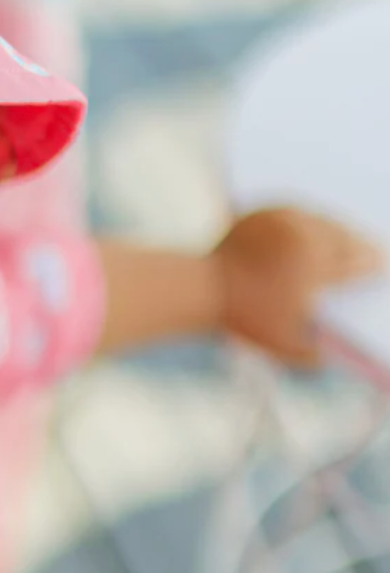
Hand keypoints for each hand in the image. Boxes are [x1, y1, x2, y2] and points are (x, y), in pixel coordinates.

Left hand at [214, 207, 382, 364]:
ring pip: (322, 220)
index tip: (381, 269)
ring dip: (338, 230)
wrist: (200, 289)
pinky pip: (297, 213)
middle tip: (372, 252)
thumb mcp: (280, 346)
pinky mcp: (264, 212)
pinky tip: (317, 230)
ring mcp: (283, 219)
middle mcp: (303, 235)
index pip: (356, 263)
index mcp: (315, 264)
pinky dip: (309, 222)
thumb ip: (310, 356)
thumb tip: (327, 360)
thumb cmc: (241, 319)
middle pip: (344, 236)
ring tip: (348, 240)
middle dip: (359, 245)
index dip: (371, 266)